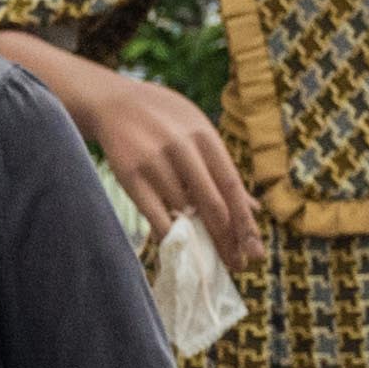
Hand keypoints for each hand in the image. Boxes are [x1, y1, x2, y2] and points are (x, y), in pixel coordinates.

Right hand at [74, 58, 260, 275]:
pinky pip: (155, 215)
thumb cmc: (165, 120)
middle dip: (227, 241)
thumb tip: (252, 208)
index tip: (255, 251)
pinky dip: (169, 234)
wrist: (113, 102)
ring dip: (197, 236)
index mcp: (205, 135)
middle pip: (212, 204)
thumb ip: (222, 169)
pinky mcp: (129, 174)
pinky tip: (177, 245)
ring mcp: (154, 160)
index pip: (232, 186)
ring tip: (206, 252)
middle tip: (237, 265)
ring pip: (184, 212)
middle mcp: (182, 147)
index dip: (245, 222)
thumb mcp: (198, 132)